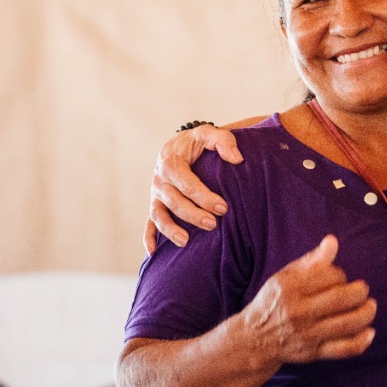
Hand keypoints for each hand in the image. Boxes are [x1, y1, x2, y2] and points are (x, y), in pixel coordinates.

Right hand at [145, 125, 243, 252]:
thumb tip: (237, 159)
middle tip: (213, 224)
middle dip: (193, 214)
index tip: (223, 208)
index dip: (204, 197)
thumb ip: (223, 141)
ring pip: (158, 214)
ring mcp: (155, 193)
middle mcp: (159, 179)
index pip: (187, 183)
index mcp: (170, 161)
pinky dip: (149, 237)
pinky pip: (149, 223)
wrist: (180, 146)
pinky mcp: (155, 204)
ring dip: (170, 229)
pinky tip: (153, 252)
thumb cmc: (197, 142)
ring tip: (186, 241)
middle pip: (174, 201)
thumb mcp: (209, 134)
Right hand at [242, 236, 376, 364]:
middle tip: (362, 290)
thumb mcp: (286, 276)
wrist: (255, 339)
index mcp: (290, 289)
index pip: (328, 276)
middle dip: (359, 292)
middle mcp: (298, 312)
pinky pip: (344, 349)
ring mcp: (307, 335)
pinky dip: (362, 341)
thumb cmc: (275, 301)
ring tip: (370, 306)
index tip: (339, 277)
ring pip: (347, 324)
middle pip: (340, 299)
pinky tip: (370, 332)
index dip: (340, 274)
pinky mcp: (314, 353)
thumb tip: (332, 241)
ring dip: (366, 313)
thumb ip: (311, 260)